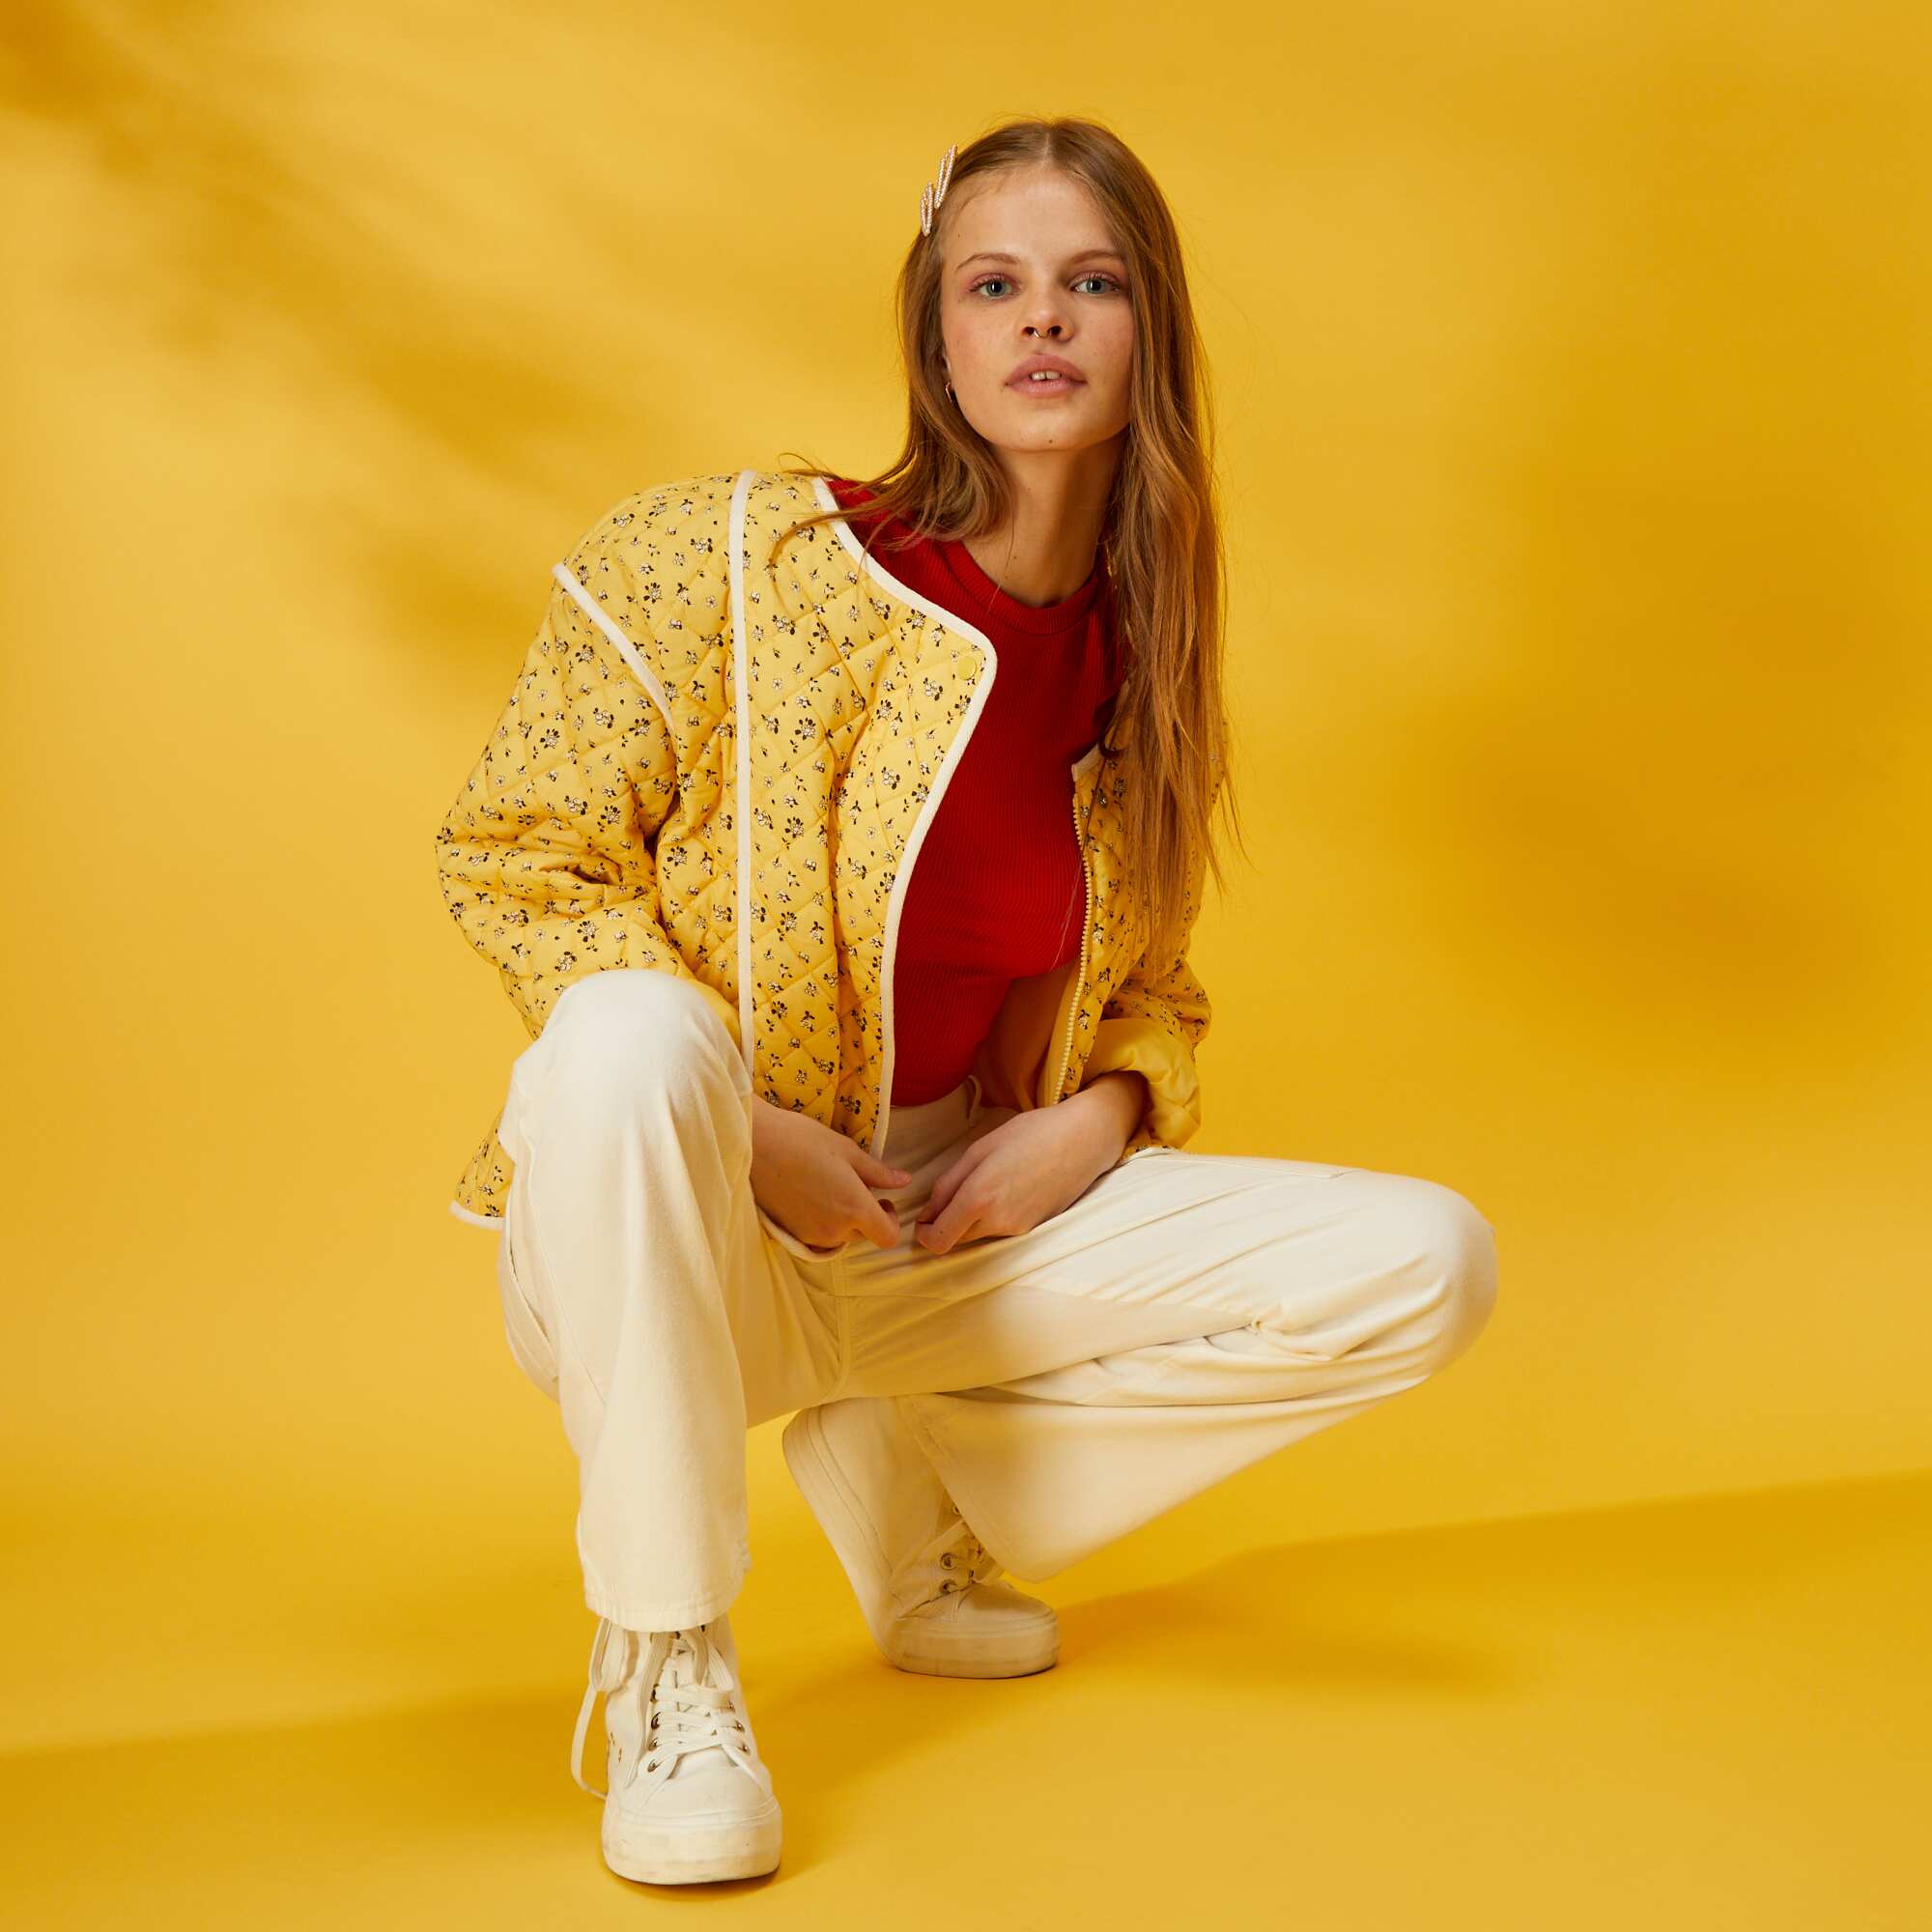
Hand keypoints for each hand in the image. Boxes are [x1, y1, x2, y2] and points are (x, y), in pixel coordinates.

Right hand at [750, 1096, 910, 1252]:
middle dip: (865, 1216)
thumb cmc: (803, 1140)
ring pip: (840, 1237)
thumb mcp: (847, 1151)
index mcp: (855, 1209)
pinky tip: (810, 1195)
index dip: (891, 1221)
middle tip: (853, 1185)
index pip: (887, 1236)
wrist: (754, 1145)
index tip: (882, 1200)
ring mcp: (811, 1235)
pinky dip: (821, 1222)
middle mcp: (835, 1229)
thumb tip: (904, 1181)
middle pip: (864, 1236)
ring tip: (829, 1188)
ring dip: (842, 1220)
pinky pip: (817, 1236)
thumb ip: (878, 1172)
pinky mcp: (791, 1235)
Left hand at [913, 1073, 1144, 1253]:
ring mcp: (1018, 1229)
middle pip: (956, 1239)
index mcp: (979, 1198)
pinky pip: (1000, 1230)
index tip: (924, 1218)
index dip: (924, 1233)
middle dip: (947, 1222)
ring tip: (986, 1183)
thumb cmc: (1031, 1134)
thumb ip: (948, 1184)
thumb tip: (928, 1212)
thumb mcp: (980, 1149)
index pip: (938, 1240)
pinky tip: (1008, 1188)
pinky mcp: (1033, 1229)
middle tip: (953, 1192)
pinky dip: (994, 1216)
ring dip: (971, 1218)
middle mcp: (998, 1221)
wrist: (1084, 1140)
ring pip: (978, 1235)